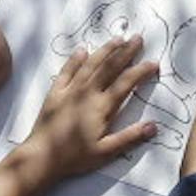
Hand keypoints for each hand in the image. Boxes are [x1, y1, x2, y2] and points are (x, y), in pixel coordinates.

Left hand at [20, 35, 160, 179]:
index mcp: (102, 106)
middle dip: (125, 52)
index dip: (140, 71)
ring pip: (90, 65)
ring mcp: (70, 90)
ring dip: (105, 50)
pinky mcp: (55, 93)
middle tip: (138, 38)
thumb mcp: (106, 152)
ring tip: (117, 39)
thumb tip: (153, 126)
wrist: (42, 156)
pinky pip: (66, 71)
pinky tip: (82, 50)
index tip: (153, 63)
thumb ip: (130, 137)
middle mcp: (87, 93)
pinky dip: (75, 60)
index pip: (126, 83)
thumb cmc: (75, 156)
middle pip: (109, 67)